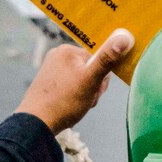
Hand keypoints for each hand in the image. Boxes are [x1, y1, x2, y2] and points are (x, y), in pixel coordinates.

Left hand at [15, 29, 133, 134]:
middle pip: (91, 68)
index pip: (98, 58)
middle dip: (94, 86)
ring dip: (87, 93)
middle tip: (87, 98)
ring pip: (83, 79)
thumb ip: (107, 59)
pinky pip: (72, 85)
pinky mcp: (49, 81)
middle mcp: (58, 56)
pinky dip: (76, 96)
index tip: (96, 88)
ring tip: (79, 104)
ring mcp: (52, 69)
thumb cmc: (64, 102)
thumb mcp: (91, 80)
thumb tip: (124, 37)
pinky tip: (71, 105)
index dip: (101, 76)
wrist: (36, 123)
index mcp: (68, 50)